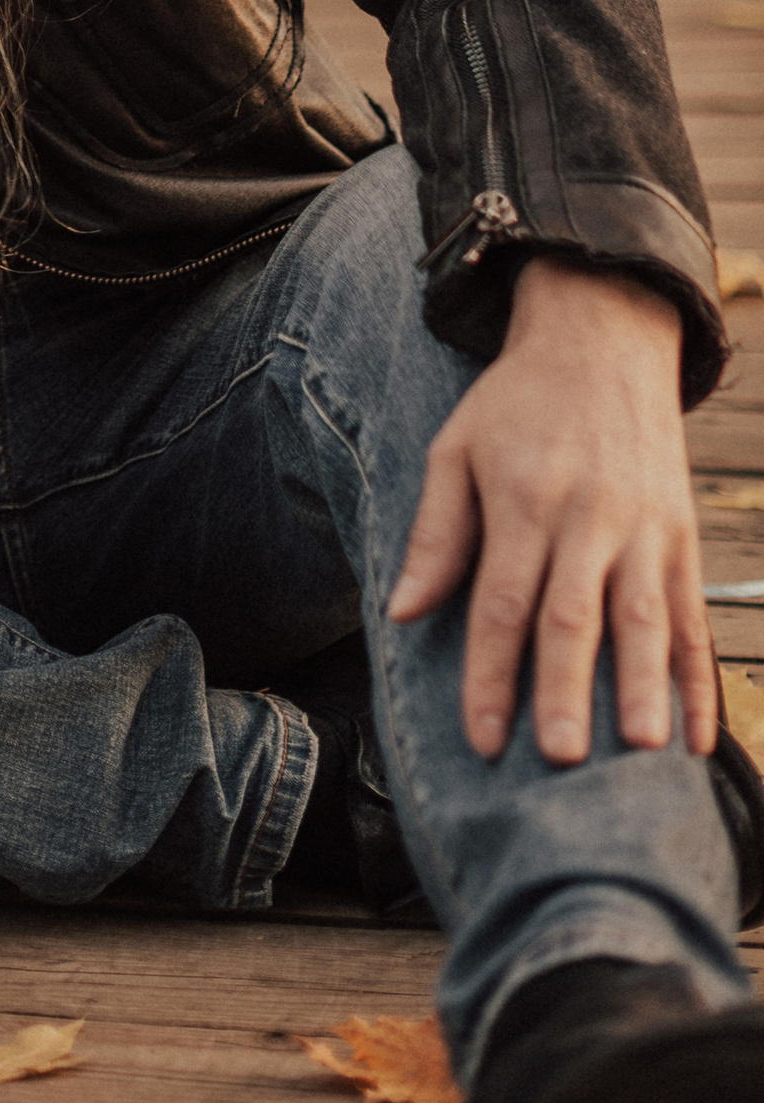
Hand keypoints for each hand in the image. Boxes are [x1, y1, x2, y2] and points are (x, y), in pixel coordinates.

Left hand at [388, 255, 710, 764]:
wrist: (601, 342)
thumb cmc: (516, 404)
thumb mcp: (457, 447)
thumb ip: (437, 533)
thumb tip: (403, 612)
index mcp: (525, 499)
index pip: (503, 601)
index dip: (491, 674)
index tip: (482, 740)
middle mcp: (589, 517)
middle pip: (575, 617)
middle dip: (568, 691)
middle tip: (562, 760)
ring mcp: (645, 530)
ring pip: (645, 619)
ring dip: (645, 688)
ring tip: (643, 753)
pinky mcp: (683, 537)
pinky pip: (693, 616)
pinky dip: (699, 679)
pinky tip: (698, 737)